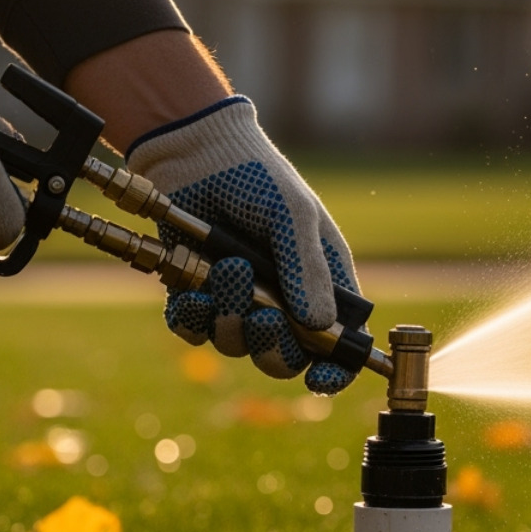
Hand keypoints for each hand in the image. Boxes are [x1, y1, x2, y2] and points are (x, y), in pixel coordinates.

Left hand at [128, 97, 361, 394]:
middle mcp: (281, 300)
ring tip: (227, 268)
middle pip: (283, 357)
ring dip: (230, 316)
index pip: (338, 345)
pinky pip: (194, 330)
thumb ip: (308, 270)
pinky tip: (193, 288)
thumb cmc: (258, 176)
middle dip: (271, 345)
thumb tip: (320, 328)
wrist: (194, 152)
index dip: (334, 371)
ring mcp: (237, 300)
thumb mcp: (294, 215)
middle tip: (262, 314)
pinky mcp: (195, 295)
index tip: (321, 379)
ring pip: (235, 345)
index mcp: (321, 284)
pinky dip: (193, 317)